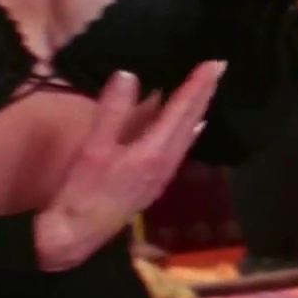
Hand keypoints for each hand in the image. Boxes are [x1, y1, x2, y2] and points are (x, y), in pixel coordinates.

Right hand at [32, 62, 225, 271]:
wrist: (76, 235)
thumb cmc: (82, 192)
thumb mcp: (92, 149)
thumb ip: (112, 112)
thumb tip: (128, 74)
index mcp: (153, 151)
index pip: (181, 110)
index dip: (197, 84)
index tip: (214, 62)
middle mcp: (167, 162)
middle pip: (192, 120)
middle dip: (205, 93)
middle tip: (220, 67)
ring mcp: (164, 173)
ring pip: (188, 134)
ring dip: (199, 109)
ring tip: (208, 88)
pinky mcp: (156, 180)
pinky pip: (181, 147)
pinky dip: (189, 129)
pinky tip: (194, 124)